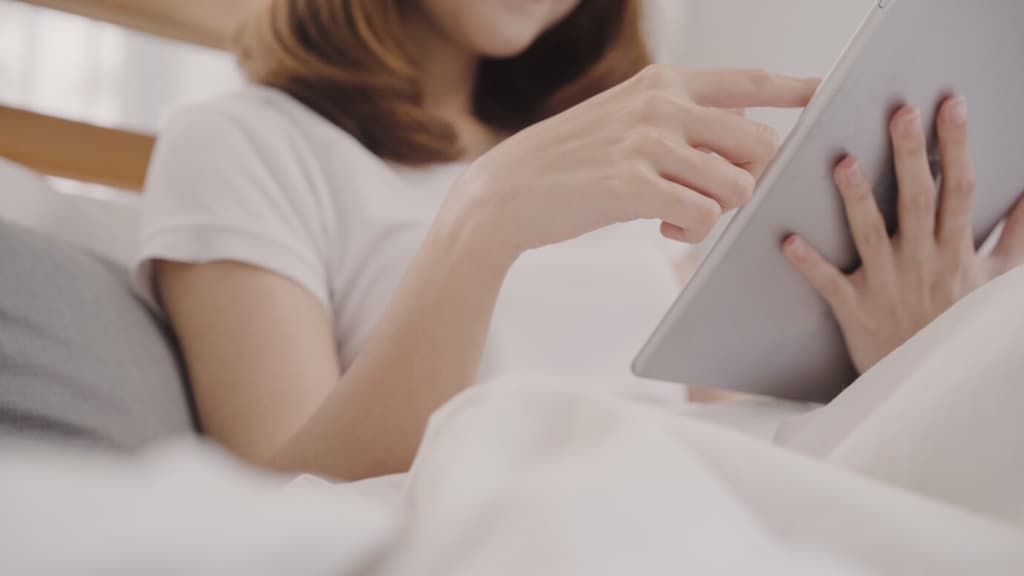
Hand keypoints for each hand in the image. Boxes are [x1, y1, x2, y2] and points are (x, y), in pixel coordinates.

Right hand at [445, 65, 818, 259]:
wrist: (507, 190)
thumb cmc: (570, 161)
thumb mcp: (625, 120)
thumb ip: (681, 120)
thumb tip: (739, 133)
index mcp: (662, 84)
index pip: (748, 82)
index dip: (796, 88)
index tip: (829, 92)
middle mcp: (661, 105)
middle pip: (758, 143)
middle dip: (754, 179)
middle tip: (723, 196)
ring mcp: (646, 143)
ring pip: (736, 184)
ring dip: (720, 210)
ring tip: (683, 218)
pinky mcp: (633, 185)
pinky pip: (703, 214)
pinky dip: (693, 231)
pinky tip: (664, 229)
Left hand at [784, 98, 1023, 373]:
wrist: (933, 388)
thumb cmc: (960, 326)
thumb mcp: (1000, 281)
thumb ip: (1017, 234)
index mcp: (958, 251)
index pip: (961, 188)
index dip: (957, 145)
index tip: (952, 104)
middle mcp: (925, 264)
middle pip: (919, 202)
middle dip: (912, 156)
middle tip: (901, 113)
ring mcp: (889, 287)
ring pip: (872, 236)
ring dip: (858, 199)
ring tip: (843, 162)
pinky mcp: (856, 312)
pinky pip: (830, 285)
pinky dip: (809, 264)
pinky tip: (787, 240)